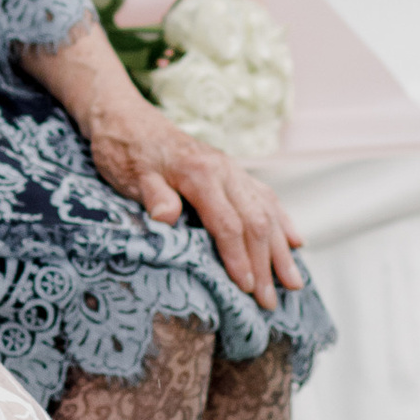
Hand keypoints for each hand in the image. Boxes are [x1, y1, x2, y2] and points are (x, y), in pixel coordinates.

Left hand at [83, 98, 303, 306]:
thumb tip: (166, 218)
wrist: (125, 117)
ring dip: (281, 249)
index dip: (239, 258)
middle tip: (268, 302)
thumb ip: (153, 196)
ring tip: (293, 284)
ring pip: (267, 211)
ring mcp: (231, 170)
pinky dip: (282, 221)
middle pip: (255, 222)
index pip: (228, 224)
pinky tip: (295, 241)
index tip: (246, 289)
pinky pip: (265, 196)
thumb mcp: (130, 175)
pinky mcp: (231, 171)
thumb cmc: (124, 151)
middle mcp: (224, 170)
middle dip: (265, 264)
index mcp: (200, 174)